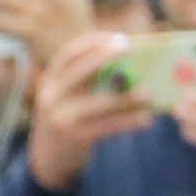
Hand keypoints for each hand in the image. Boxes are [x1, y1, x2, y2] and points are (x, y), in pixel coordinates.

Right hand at [26, 32, 154, 193]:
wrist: (47, 160)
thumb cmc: (67, 121)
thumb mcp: (67, 98)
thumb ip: (87, 81)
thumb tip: (129, 65)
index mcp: (49, 82)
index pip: (67, 54)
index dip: (91, 42)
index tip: (116, 36)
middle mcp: (50, 96)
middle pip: (79, 71)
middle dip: (104, 56)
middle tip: (130, 47)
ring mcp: (60, 117)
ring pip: (99, 102)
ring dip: (126, 97)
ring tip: (148, 93)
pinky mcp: (74, 137)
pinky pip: (106, 126)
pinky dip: (129, 122)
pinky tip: (146, 120)